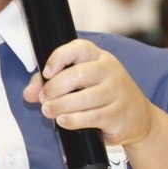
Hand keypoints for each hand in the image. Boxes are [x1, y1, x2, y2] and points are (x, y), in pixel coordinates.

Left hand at [24, 39, 156, 148]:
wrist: (138, 117)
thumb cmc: (103, 96)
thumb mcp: (83, 83)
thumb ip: (53, 83)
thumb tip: (29, 93)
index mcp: (100, 57)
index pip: (79, 48)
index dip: (59, 57)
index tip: (47, 72)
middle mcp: (110, 71)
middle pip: (78, 74)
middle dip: (54, 88)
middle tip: (43, 99)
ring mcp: (116, 93)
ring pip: (84, 98)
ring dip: (60, 106)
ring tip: (49, 111)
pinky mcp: (118, 114)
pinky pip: (92, 117)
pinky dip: (73, 120)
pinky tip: (63, 121)